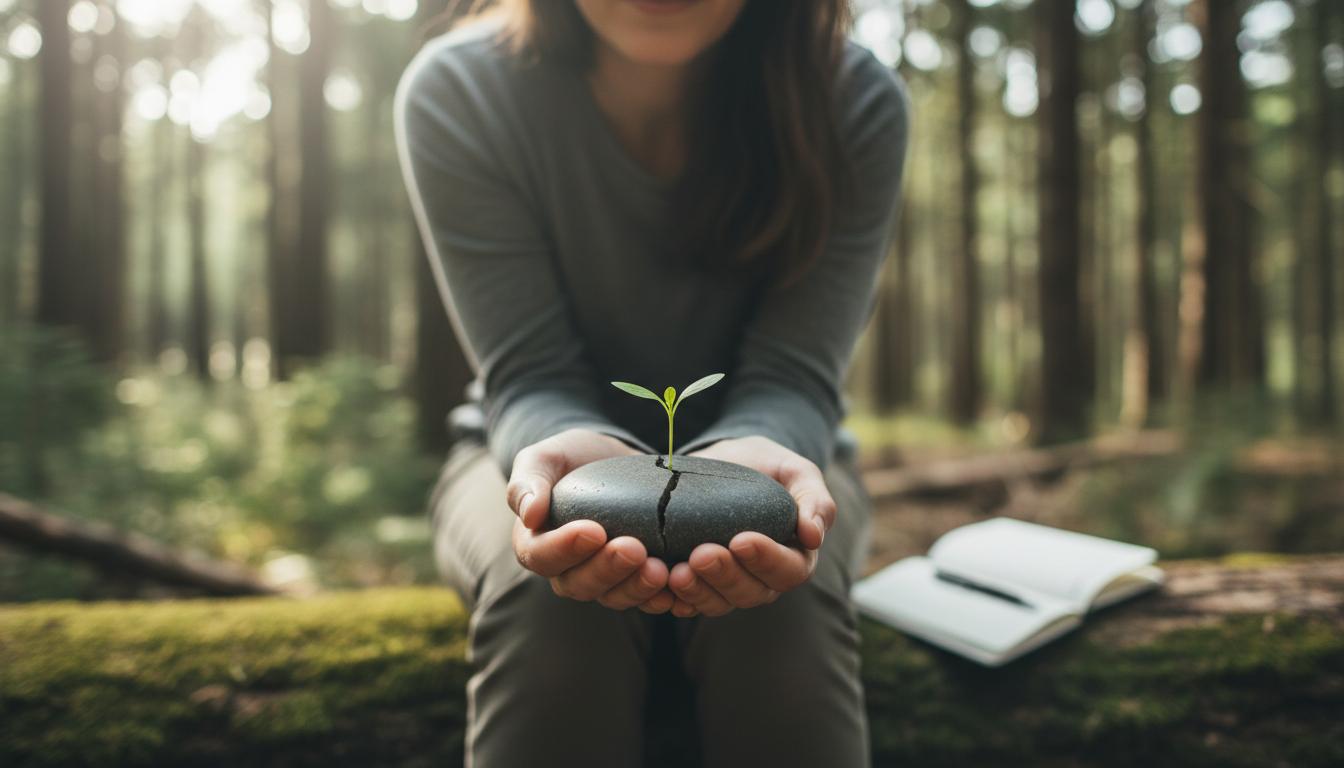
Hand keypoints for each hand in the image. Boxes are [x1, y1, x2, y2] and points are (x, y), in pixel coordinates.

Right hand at [507, 428, 676, 613]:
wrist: (620, 462)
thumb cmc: (576, 458)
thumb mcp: (549, 456)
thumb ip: (530, 479)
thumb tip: (529, 514)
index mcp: (537, 543)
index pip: (540, 556)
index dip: (564, 549)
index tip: (593, 530)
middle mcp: (566, 570)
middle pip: (579, 585)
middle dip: (607, 569)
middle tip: (634, 548)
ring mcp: (602, 580)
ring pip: (613, 597)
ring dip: (636, 587)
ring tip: (660, 569)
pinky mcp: (634, 582)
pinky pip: (644, 600)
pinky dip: (660, 596)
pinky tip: (676, 583)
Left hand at [668, 435, 836, 617]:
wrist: (724, 462)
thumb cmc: (766, 467)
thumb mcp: (796, 471)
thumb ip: (814, 499)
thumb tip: (813, 536)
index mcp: (793, 556)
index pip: (788, 570)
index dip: (766, 560)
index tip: (741, 540)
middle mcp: (762, 579)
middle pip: (750, 593)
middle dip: (725, 576)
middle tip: (701, 554)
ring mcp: (728, 586)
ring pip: (717, 603)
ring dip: (697, 592)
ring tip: (676, 572)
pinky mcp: (697, 585)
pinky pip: (686, 603)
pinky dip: (672, 599)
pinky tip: (660, 584)